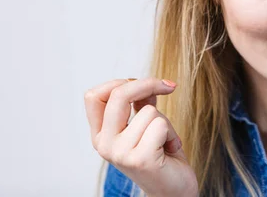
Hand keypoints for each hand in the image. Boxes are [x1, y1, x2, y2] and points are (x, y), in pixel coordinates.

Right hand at [85, 78, 197, 196]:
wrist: (172, 191)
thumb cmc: (160, 156)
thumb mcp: (145, 125)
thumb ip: (139, 105)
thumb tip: (145, 84)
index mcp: (100, 134)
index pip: (94, 96)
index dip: (119, 82)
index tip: (143, 84)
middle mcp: (104, 144)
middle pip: (118, 94)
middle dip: (147, 84)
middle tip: (168, 86)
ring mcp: (120, 153)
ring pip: (148, 111)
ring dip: (165, 121)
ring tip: (164, 141)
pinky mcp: (139, 159)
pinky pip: (160, 125)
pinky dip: (172, 133)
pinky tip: (169, 149)